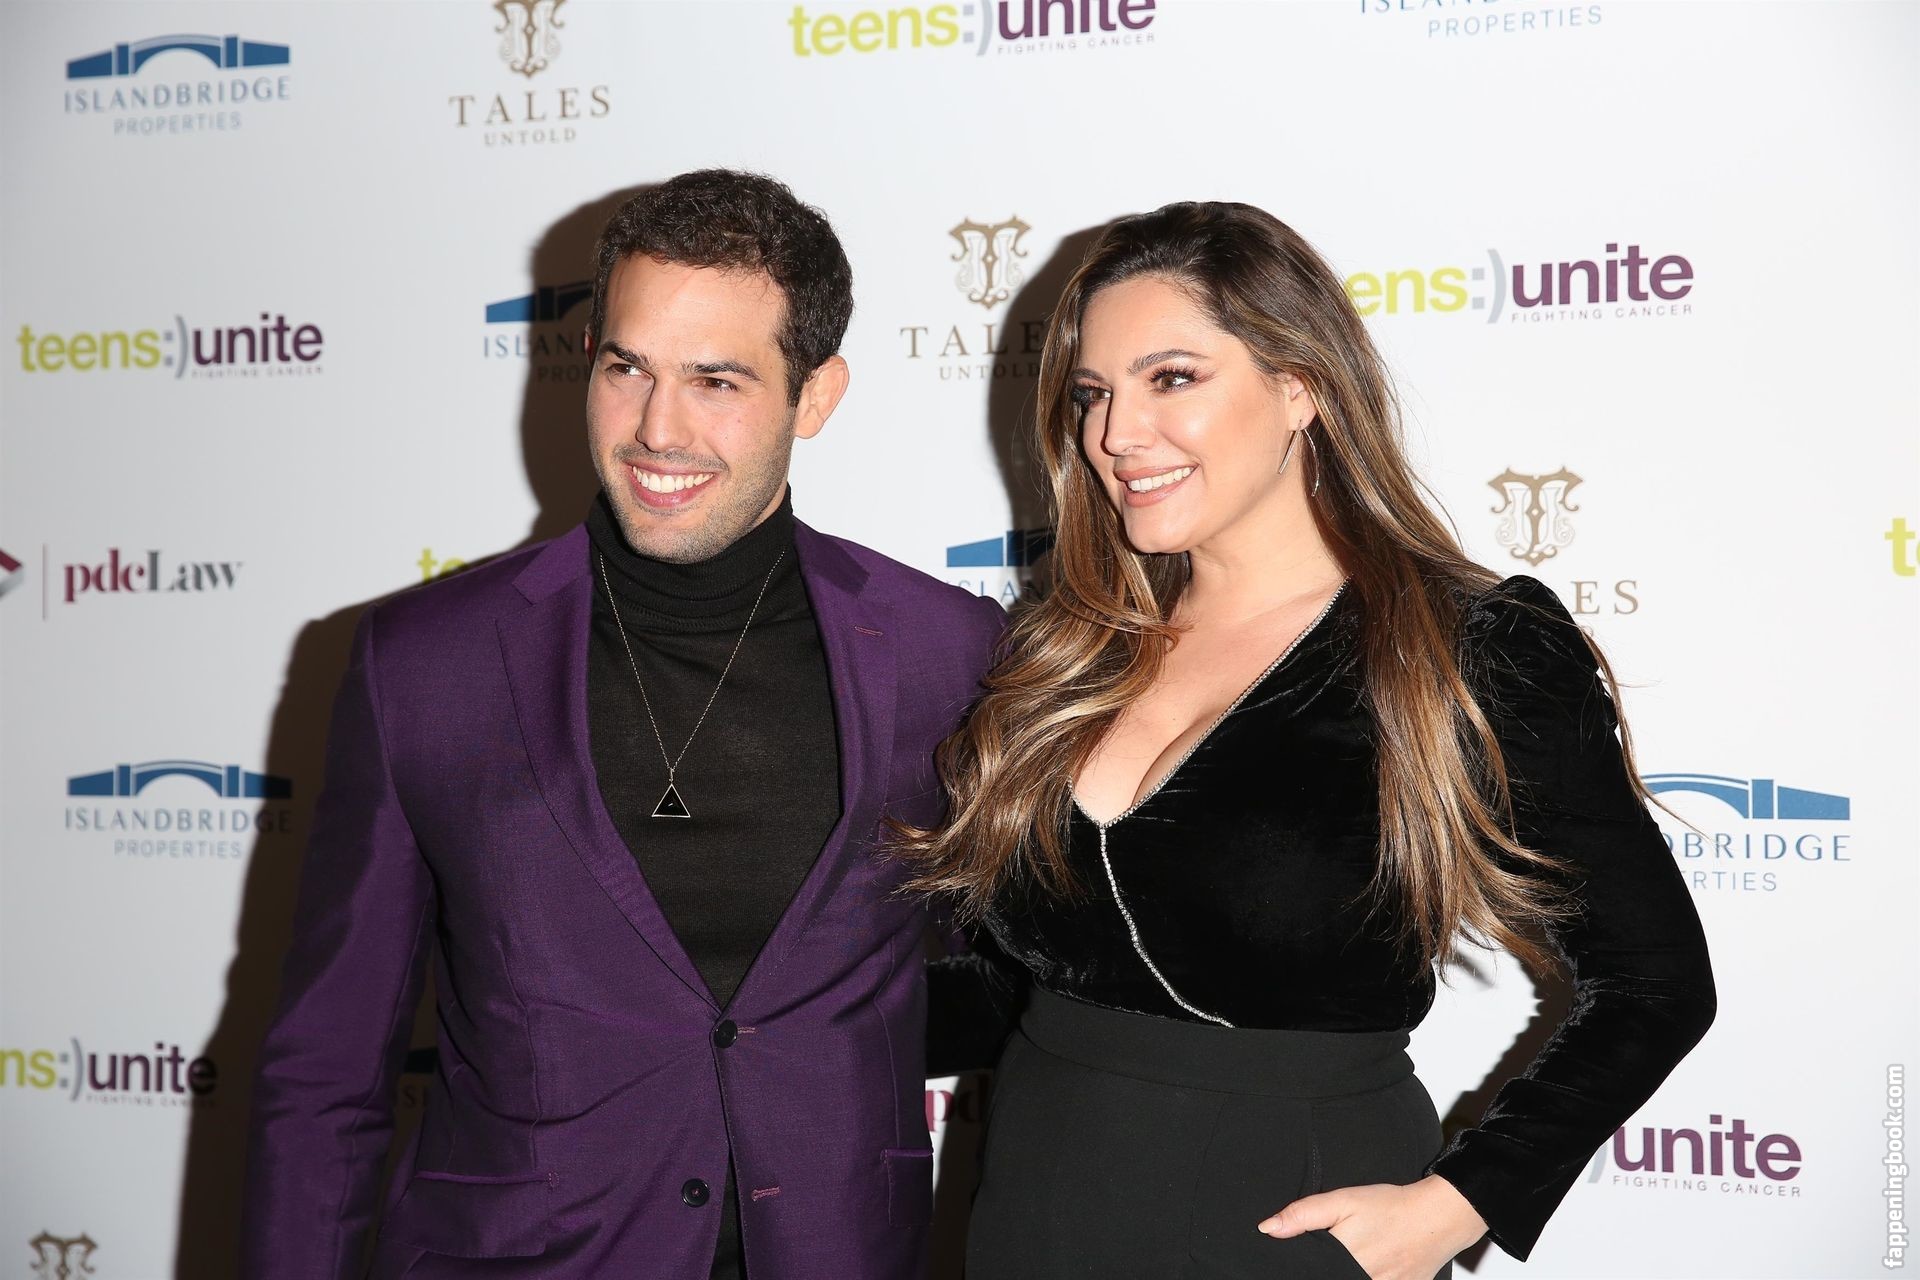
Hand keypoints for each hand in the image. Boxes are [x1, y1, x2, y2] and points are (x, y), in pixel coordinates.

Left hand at [1256, 1174, 1487, 1279]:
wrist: (1439, 1217)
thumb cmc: (1391, 1206)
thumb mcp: (1343, 1201)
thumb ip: (1304, 1215)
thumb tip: (1268, 1228)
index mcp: (1343, 1260)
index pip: (1310, 1272)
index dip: (1301, 1269)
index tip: (1295, 1264)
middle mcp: (1362, 1278)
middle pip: (1331, 1277)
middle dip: (1324, 1269)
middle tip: (1337, 1251)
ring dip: (1345, 1273)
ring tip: (1355, 1257)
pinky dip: (1372, 1278)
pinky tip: (1373, 1265)